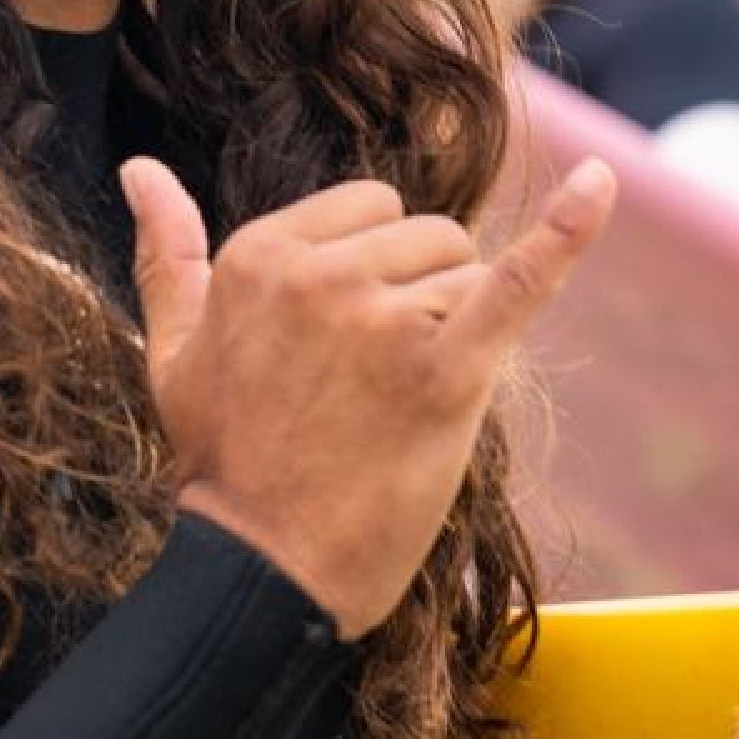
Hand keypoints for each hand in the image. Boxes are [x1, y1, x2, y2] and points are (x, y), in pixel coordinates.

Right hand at [122, 155, 615, 639]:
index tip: (344, 344)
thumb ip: (163, 250)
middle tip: (374, 384)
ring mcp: (382, 317)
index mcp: (258, 254)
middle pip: (427, 236)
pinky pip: (515, 284)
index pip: (369, 208)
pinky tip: (601, 185)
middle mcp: (318, 272)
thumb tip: (137, 168)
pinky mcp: (445, 370)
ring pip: (468, 275)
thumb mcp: (171, 346)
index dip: (376, 272)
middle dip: (422, 296)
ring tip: (403, 404)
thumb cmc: (220, 459)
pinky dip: (566, 235)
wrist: (263, 571)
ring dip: (459, 331)